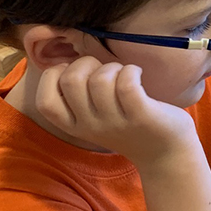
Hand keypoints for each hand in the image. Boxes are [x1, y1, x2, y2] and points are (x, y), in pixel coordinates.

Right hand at [35, 56, 198, 165]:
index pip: (44, 101)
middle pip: (71, 81)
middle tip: (104, 71)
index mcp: (74, 126)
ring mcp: (116, 123)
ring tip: (124, 75)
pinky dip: (131, 70)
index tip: (76, 73)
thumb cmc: (127, 124)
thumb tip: (67, 56)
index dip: (54, 76)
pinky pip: (127, 83)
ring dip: (113, 67)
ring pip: (100, 79)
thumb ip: (77, 95)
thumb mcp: (94, 117)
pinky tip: (138, 75)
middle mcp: (91, 126)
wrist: (166, 153)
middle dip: (86, 62)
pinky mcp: (141, 116)